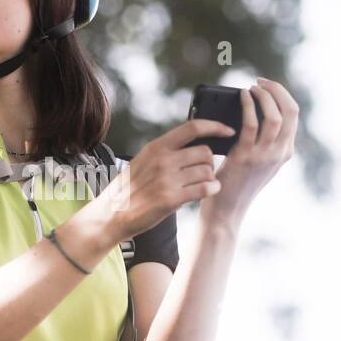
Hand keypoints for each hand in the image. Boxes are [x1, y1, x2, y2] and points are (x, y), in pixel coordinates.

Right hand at [98, 117, 235, 240]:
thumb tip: (193, 141)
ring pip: (207, 171)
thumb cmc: (130, 188)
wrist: (112, 214)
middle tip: (204, 171)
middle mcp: (163, 160)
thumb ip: (166, 150)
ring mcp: (167, 179)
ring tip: (203, 184)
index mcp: (156, 147)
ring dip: (211, 178)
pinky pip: (205, 189)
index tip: (228, 130)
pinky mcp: (171, 199)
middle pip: (205, 152)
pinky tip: (209, 191)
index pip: (193, 127)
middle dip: (210, 162)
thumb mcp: (143, 160)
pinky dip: (212, 189)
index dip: (215, 126)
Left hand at [202, 77, 298, 226]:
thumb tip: (253, 112)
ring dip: (263, 96)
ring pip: (274, 116)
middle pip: (290, 112)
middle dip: (277, 90)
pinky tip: (241, 97)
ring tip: (251, 88)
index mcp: (285, 152)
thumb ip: (262, 142)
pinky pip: (251, 124)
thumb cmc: (237, 183)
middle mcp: (280, 153)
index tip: (268, 86)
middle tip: (260, 82)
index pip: (294, 115)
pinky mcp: (246, 157)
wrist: (227, 208)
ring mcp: (265, 155)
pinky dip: (248, 106)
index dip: (282, 95)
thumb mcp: (258, 162)